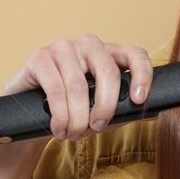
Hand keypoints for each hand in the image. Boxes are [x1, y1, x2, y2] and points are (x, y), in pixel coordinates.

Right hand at [2, 33, 155, 137]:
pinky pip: (55, 87)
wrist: (31, 116)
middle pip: (108, 71)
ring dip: (77, 117)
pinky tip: (58, 127)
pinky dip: (59, 114)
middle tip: (97, 127)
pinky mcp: (39, 57)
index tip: (139, 99)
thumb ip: (121, 110)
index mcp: (110, 55)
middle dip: (105, 106)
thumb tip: (148, 112)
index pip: (135, 55)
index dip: (142, 75)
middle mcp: (88, 45)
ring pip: (79, 85)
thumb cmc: (71, 112)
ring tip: (72, 133)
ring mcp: (63, 47)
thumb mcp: (101, 113)